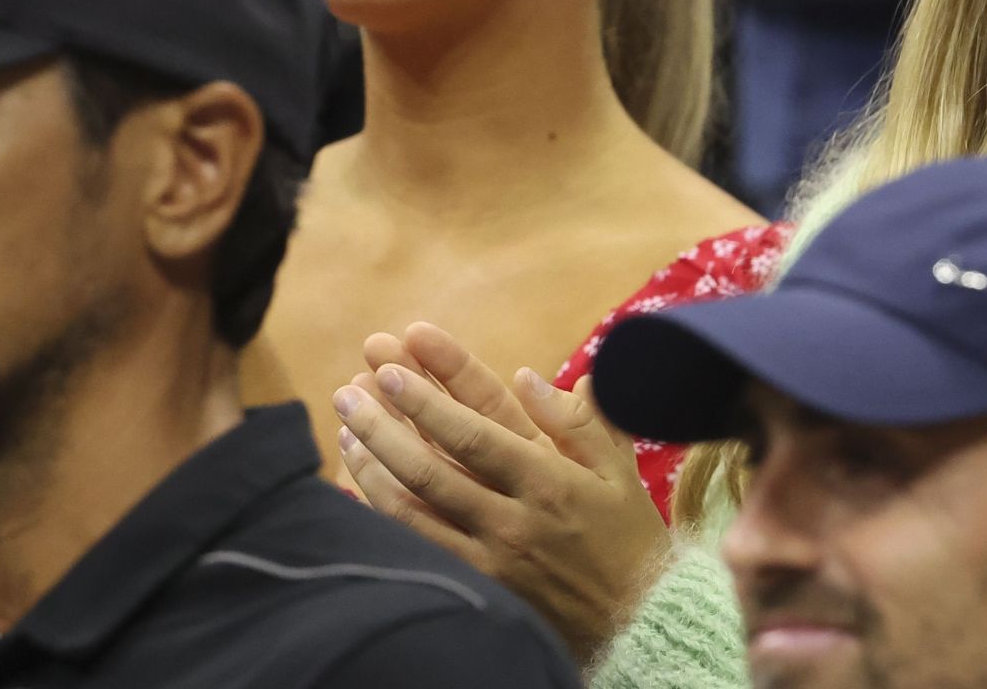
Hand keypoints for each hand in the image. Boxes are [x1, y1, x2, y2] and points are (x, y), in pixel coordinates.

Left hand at [333, 323, 671, 660]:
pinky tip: (361, 481)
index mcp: (548, 481)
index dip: (430, 399)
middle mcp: (513, 519)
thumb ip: (578, 419)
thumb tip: (527, 377)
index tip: (393, 366)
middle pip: (432, 467)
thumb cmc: (627, 536)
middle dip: (385, 424)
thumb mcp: (618, 469)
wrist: (638, 619)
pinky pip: (416, 546)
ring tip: (348, 426)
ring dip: (373, 464)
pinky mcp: (476, 588)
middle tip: (351, 388)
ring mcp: (489, 559)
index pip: (476, 432)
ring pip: (414, 509)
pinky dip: (382, 510)